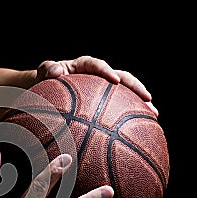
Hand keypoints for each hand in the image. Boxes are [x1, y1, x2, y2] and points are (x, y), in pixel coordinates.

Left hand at [36, 56, 157, 116]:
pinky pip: (117, 108)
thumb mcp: (43, 73)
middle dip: (136, 88)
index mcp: (83, 65)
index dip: (107, 71)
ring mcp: (102, 89)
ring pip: (125, 94)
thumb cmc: (44, 80)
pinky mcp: (103, 101)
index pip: (97, 65)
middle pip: (121, 78)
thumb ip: (47, 70)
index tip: (115, 81)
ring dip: (139, 103)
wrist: (46, 88)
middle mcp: (97, 75)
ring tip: (153, 116)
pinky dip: (126, 117)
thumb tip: (55, 71)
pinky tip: (136, 132)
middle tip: (149, 100)